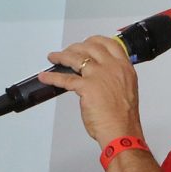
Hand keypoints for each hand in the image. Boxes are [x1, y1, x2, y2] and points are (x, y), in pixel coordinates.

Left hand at [35, 32, 144, 149]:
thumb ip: (114, 79)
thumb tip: (99, 77)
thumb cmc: (123, 117)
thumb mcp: (125, 90)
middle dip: (75, 47)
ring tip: (53, 57)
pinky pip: (65, 79)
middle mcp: (112, 67)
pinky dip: (52, 77)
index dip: (95, 41)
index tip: (86, 42)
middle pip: (90, 47)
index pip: (109, 44)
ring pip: (76, 58)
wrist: (122, 131)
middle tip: (67, 51)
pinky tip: (45, 77)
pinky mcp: (86, 86)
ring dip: (61, 56)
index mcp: (124, 68)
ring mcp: (99, 75)